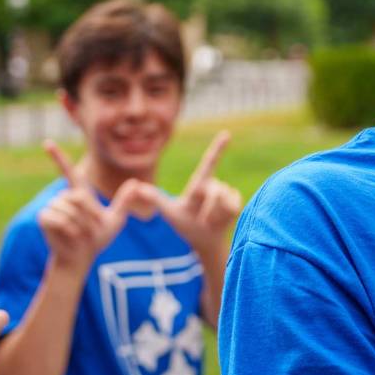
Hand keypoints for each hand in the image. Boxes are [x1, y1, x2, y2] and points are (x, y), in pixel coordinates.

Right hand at [37, 139, 156, 274]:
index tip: (47, 143)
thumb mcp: (115, 220)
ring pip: (70, 209)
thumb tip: (136, 184)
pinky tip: (70, 237)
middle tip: (92, 230)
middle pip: (79, 198)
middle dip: (90, 216)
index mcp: (78, 194)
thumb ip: (124, 202)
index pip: (69, 172)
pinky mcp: (44, 218)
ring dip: (81, 225)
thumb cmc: (96, 240)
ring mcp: (51, 206)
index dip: (58, 158)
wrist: (82, 258)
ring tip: (81, 235)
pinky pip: (59, 218)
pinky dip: (69, 230)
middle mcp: (63, 197)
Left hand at [153, 131, 242, 257]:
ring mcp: (226, 192)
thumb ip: (156, 198)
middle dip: (207, 211)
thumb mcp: (169, 212)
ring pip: (223, 200)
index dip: (217, 148)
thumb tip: (138, 187)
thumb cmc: (185, 224)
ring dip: (214, 216)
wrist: (203, 240)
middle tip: (202, 220)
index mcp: (199, 183)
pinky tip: (220, 221)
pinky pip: (232, 207)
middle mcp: (214, 184)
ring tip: (210, 221)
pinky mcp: (236, 202)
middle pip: (214, 192)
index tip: (226, 134)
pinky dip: (224, 218)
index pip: (209, 163)